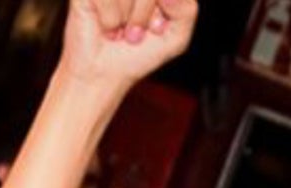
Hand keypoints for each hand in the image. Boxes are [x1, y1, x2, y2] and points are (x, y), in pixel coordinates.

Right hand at [60, 0, 196, 87]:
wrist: (103, 77)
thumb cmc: (137, 56)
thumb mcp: (175, 37)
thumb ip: (187, 10)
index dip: (163, 7)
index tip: (156, 28)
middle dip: (143, 15)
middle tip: (134, 34)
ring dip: (125, 20)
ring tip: (119, 31)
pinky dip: (109, 20)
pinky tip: (105, 29)